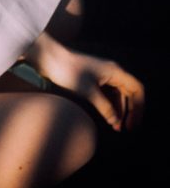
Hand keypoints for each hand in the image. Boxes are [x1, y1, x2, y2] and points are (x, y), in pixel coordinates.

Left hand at [24, 32, 144, 131]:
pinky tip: (106, 117)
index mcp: (115, 71)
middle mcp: (111, 71)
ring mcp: (102, 74)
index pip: (136, 89)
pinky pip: (107, 93)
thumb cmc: (68, 71)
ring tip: (115, 127)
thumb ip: (104, 107)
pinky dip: (109, 105)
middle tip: (126, 129)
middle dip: (129, 111)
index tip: (133, 124)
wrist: (48, 58)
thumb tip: (115, 121)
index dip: (138, 108)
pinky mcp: (92, 78)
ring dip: (118, 110)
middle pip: (129, 93)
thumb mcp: (87, 91)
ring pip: (117, 95)